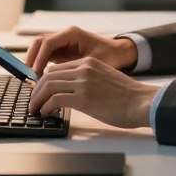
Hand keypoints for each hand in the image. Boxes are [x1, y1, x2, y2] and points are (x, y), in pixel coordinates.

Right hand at [25, 25, 137, 76]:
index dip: (39, 58)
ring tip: (32, 79)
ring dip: (33, 62)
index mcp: (71, 34)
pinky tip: (40, 79)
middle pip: (39, 43)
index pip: (48, 43)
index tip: (35, 73)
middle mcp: (64, 35)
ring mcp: (61, 42)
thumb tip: (58, 81)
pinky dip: (40, 66)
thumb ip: (75, 69)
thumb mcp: (93, 62)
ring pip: (39, 49)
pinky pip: (45, 56)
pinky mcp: (61, 51)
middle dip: (31, 59)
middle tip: (28, 76)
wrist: (118, 53)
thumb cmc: (109, 56)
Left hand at [28, 57, 158, 128]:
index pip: (57, 68)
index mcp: (89, 62)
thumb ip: (88, 80)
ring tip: (35, 109)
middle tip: (33, 102)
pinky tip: (46, 113)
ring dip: (37, 99)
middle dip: (36, 90)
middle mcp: (84, 69)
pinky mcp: (84, 98)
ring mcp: (83, 83)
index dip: (44, 81)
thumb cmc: (127, 96)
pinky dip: (46, 107)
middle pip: (48, 75)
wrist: (141, 102)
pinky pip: (55, 100)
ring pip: (48, 86)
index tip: (39, 92)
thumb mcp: (104, 78)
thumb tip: (71, 93)